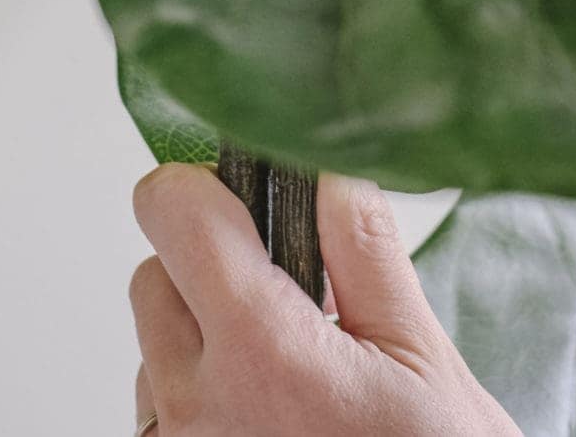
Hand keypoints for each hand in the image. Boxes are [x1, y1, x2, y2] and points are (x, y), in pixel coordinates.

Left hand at [129, 164, 520, 435]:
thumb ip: (365, 248)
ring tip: (286, 376)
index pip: (171, 212)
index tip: (239, 194)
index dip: (201, 187)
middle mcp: (198, 406)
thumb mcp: (423, 359)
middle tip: (288, 299)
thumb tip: (328, 163)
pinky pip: (159, 412)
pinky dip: (197, 398)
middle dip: (209, 268)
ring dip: (202, 340)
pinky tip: (265, 419)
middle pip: (154, 276)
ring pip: (153, 347)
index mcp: (263, 351)